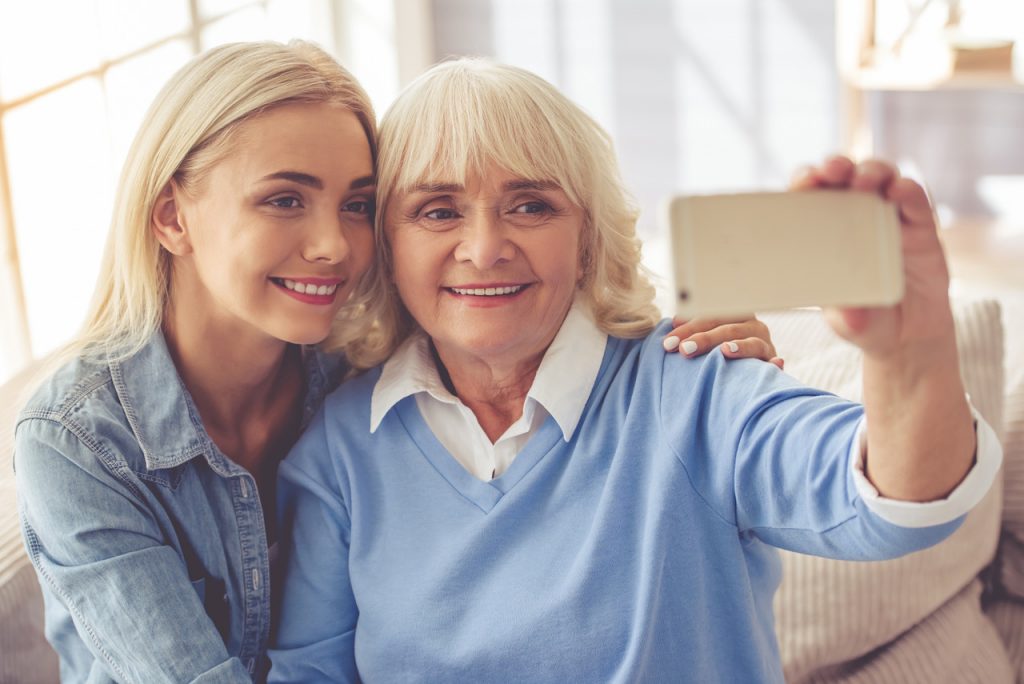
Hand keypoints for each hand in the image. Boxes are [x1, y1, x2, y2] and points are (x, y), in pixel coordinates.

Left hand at [662, 315, 783, 368]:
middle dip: (704, 339)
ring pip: (752, 342)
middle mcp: (751, 325)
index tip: (669, 342)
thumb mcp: (709, 335)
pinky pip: (774, 362)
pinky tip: (774, 364)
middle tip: (684, 350)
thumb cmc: (720, 349)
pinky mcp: (773, 361)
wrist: (750, 367)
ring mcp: (764, 343)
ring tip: (725, 350)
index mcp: (732, 315)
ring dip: (739, 346)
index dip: (688, 328)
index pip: (708, 317)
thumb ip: (694, 328)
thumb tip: (674, 323)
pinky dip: (774, 363)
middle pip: (727, 328)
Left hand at [790, 156, 954, 358]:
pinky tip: (901, 191)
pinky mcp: (921, 228)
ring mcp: (890, 219)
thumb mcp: (847, 321)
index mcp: (827, 233)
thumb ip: (847, 315)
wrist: (908, 336)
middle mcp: (856, 218)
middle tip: (833, 170)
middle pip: (845, 178)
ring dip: (873, 171)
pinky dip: (909, 191)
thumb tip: (849, 313)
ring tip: (864, 180)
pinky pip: (917, 202)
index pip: (812, 197)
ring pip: (882, 179)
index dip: (806, 182)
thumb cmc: (864, 321)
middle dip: (837, 166)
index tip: (804, 182)